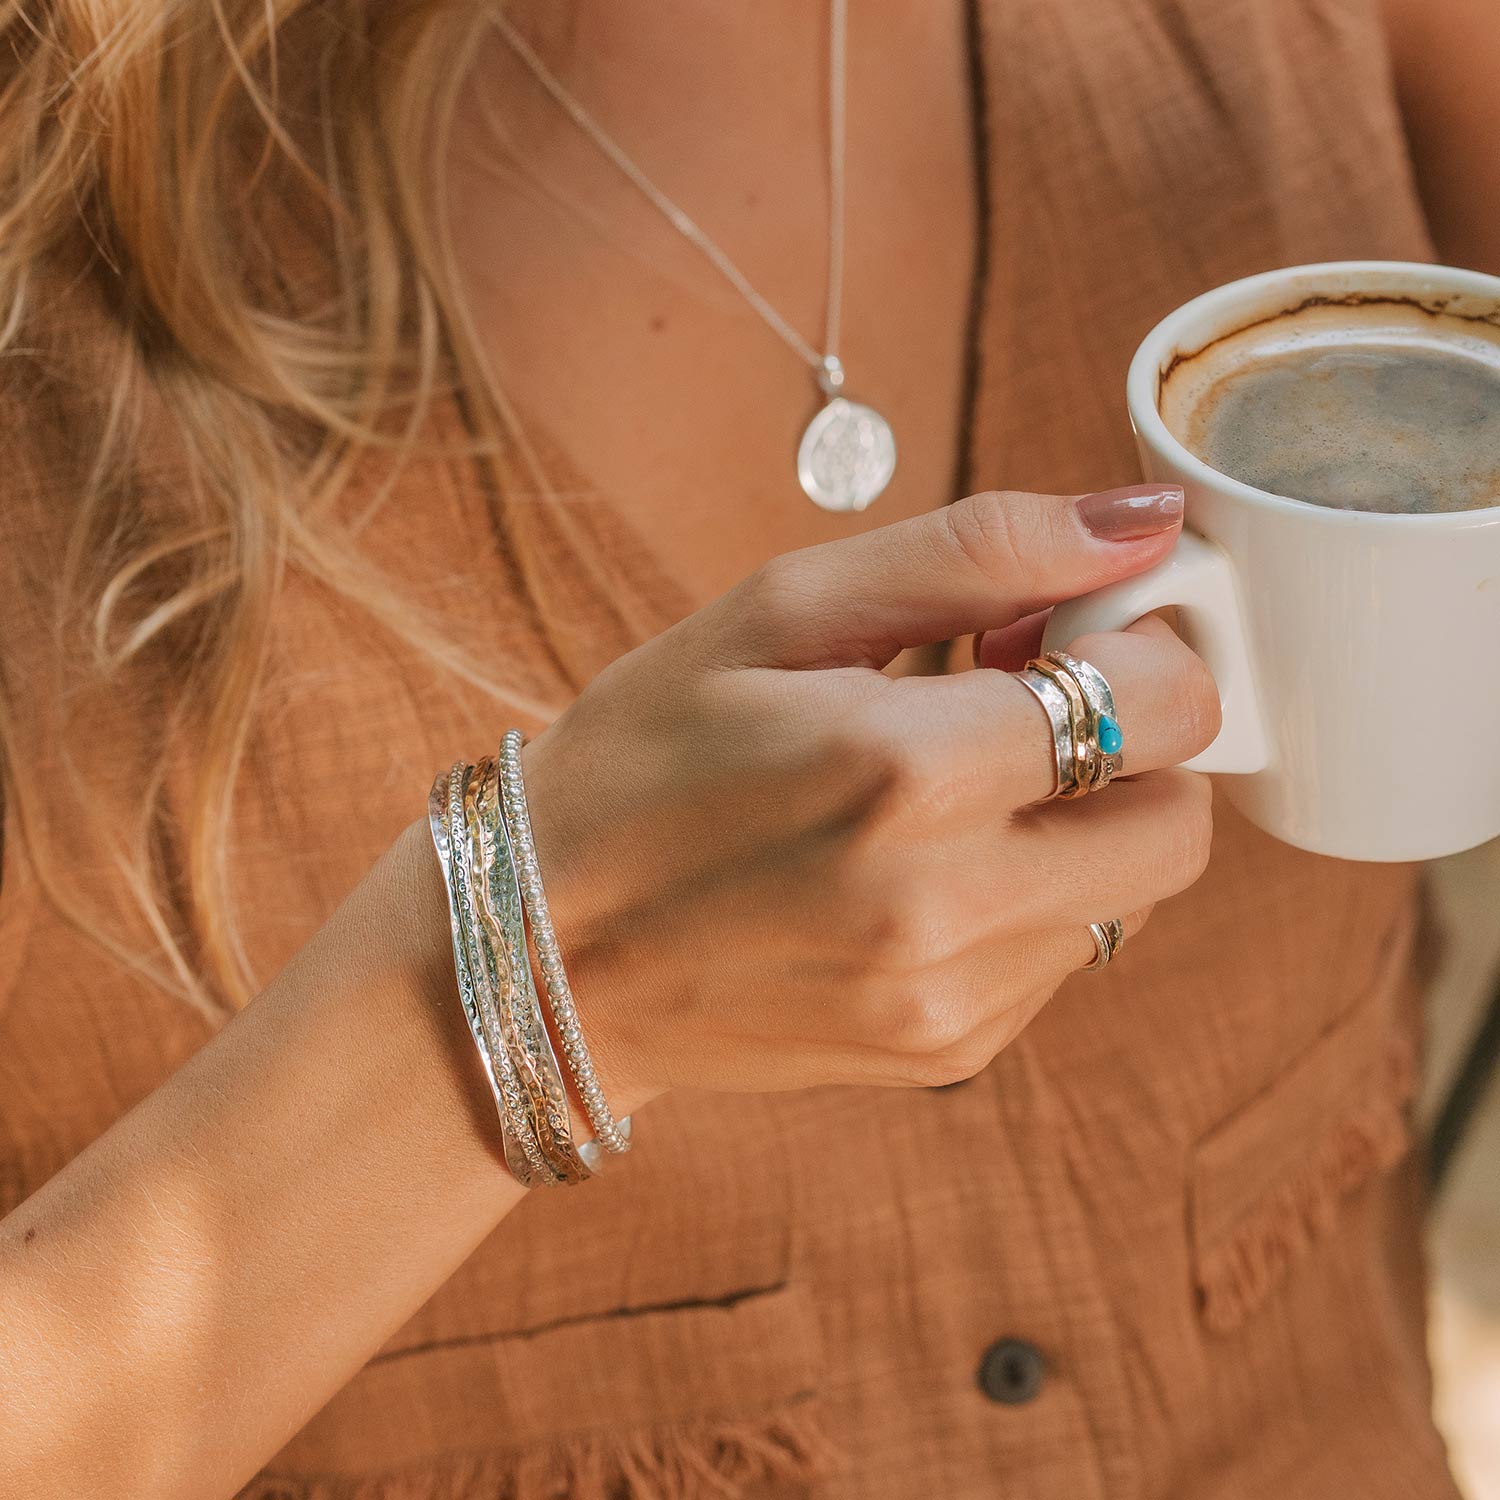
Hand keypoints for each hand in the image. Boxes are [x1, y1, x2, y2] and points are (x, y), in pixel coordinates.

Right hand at [523, 485, 1218, 1109]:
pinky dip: (1026, 897)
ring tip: (948, 789)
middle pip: (1180, 820)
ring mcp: (953, 1002)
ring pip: (1131, 895)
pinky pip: (1061, 959)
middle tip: (1016, 708)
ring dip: (1077, 824)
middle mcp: (949, 907)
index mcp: (903, 772)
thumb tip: (1144, 524)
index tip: (1058, 635)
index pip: (1167, 706)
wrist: (542, 957)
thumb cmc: (642, 761)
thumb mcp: (778, 612)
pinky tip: (919, 866)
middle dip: (1133, 747)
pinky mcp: (947, 1052)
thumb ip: (974, 553)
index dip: (1140, 651)